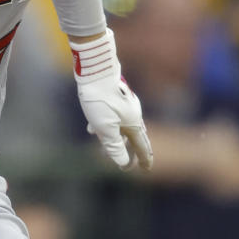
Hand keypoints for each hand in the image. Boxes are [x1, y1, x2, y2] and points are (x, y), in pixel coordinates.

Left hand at [71, 29, 152, 169]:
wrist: (96, 69)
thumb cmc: (100, 99)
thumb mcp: (105, 128)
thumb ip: (114, 146)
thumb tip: (123, 164)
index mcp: (133, 123)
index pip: (142, 146)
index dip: (144, 159)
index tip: (146, 170)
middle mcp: (133, 113)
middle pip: (133, 137)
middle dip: (130, 150)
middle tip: (132, 163)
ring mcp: (124, 104)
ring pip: (121, 126)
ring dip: (116, 138)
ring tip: (107, 147)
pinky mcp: (114, 96)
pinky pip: (111, 116)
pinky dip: (105, 125)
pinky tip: (92, 128)